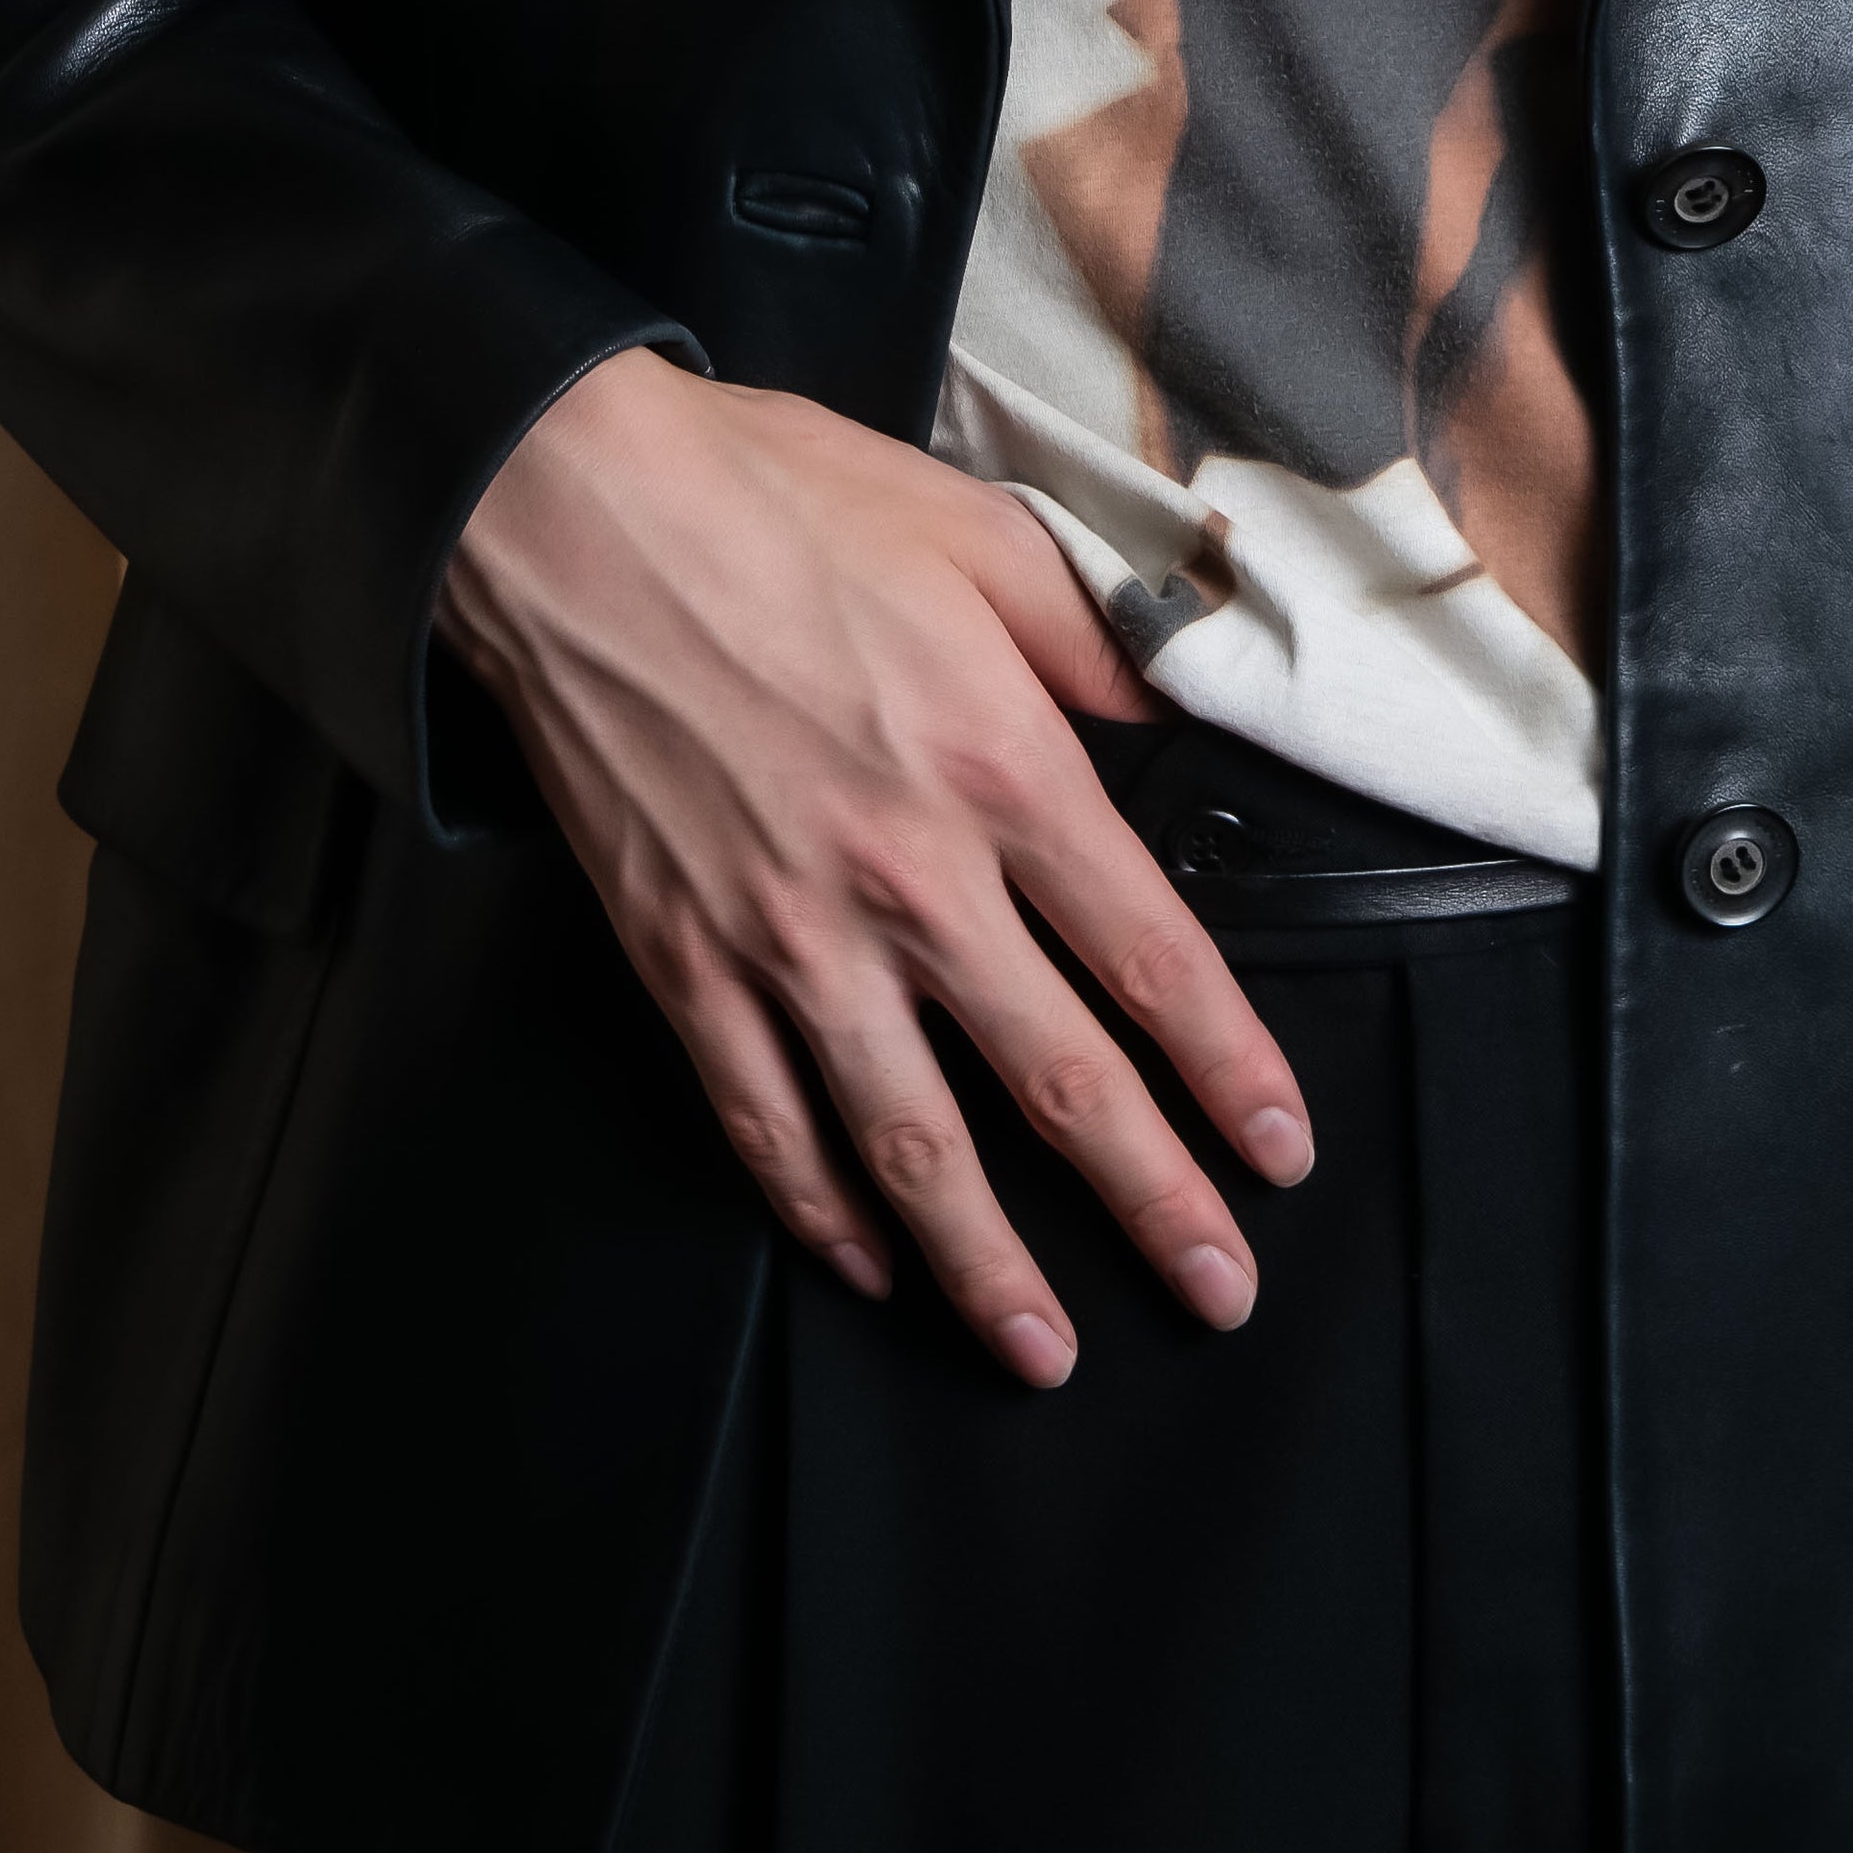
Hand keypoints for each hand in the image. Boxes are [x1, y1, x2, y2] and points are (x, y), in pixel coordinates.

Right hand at [436, 346, 1313, 1384]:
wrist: (572, 515)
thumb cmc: (775, 503)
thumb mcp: (977, 535)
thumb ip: (1093, 642)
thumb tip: (1184, 711)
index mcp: (998, 767)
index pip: (1150, 957)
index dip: (1229, 1069)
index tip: (1280, 1154)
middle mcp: (909, 877)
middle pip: (1057, 1080)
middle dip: (1151, 1203)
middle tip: (1218, 1293)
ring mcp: (788, 936)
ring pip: (909, 1142)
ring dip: (987, 1263)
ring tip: (1049, 1349)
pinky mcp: (684, 961)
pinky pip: (763, 1119)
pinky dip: (817, 1207)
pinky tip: (865, 1261)